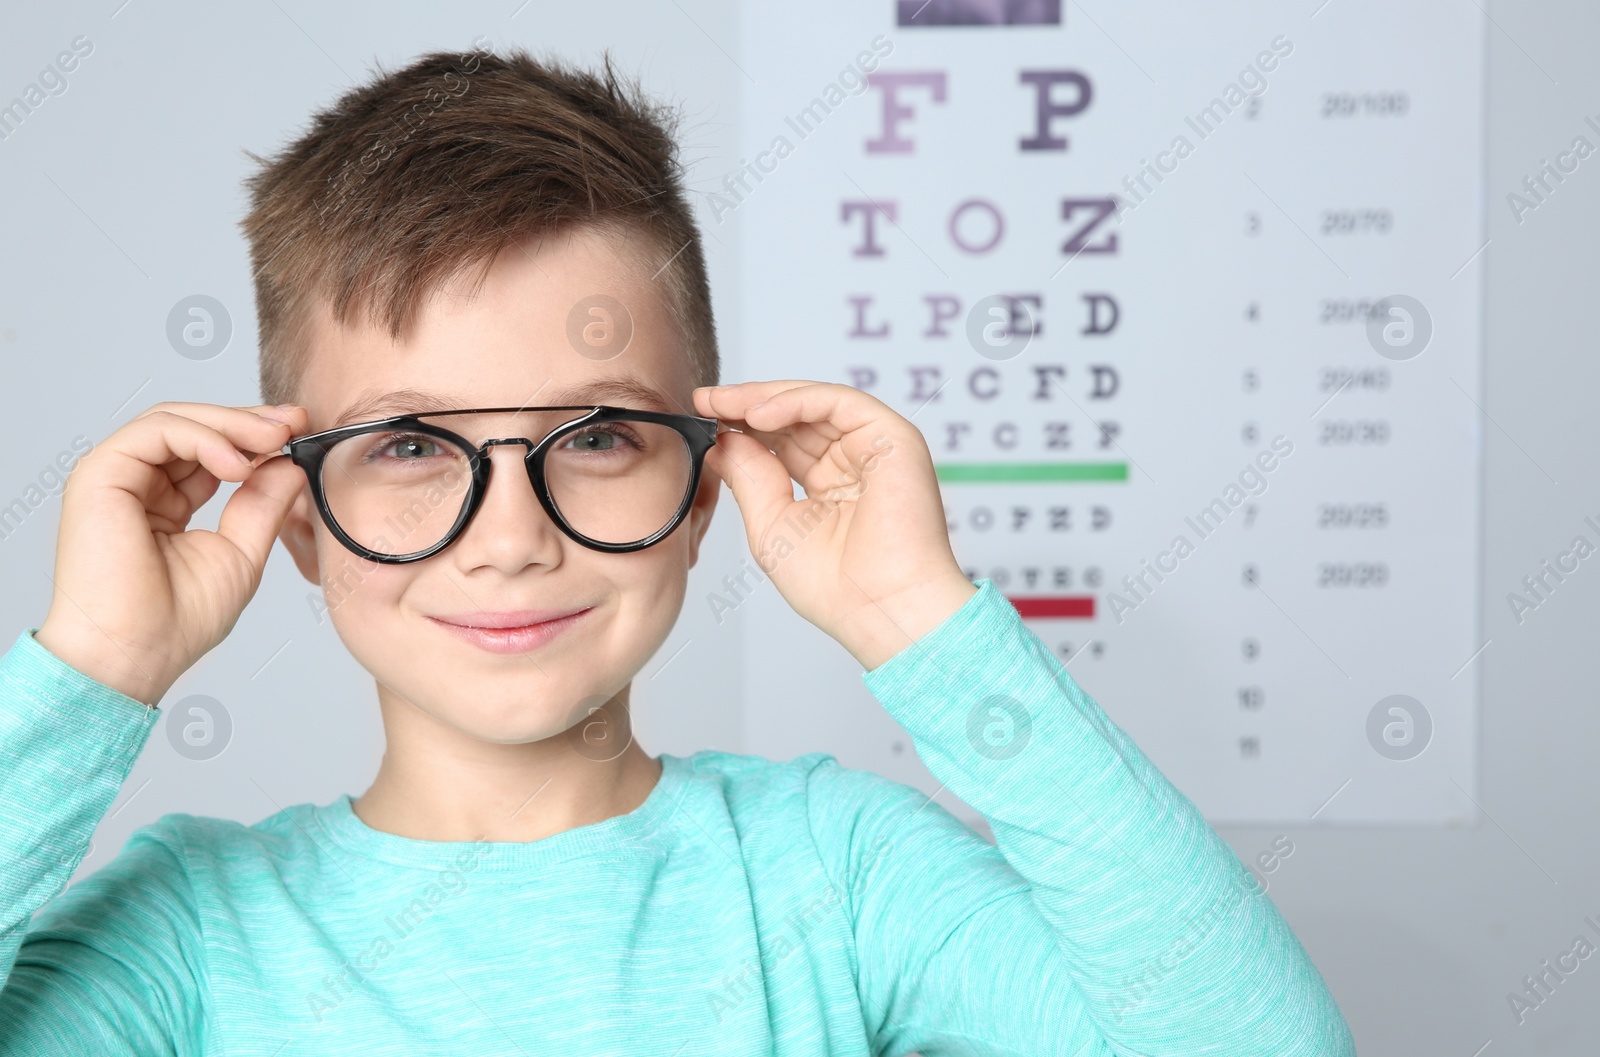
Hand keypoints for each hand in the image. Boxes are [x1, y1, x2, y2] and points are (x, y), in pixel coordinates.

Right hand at [33, 402, 309, 704]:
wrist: (134, 654)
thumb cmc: (177, 620)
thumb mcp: (240, 552)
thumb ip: (263, 504)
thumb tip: (290, 463)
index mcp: (166, 502)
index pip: (212, 451)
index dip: (256, 436)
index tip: (301, 429)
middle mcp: (138, 485)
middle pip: (194, 426)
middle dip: (249, 420)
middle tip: (295, 422)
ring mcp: (116, 477)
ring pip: (175, 420)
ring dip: (232, 424)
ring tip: (274, 440)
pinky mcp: (100, 475)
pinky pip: (157, 431)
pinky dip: (203, 438)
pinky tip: (239, 464)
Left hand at [693, 380, 976, 670]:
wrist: (878, 608)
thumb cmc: (837, 587)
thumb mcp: (771, 526)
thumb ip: (749, 478)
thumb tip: (722, 440)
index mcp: (831, 486)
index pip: (783, 442)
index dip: (743, 427)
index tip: (702, 416)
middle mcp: (855, 462)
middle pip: (797, 417)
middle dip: (747, 405)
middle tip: (705, 401)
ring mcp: (875, 447)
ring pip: (815, 403)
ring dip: (764, 399)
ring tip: (722, 403)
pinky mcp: (892, 437)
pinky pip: (838, 402)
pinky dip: (795, 402)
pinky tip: (756, 414)